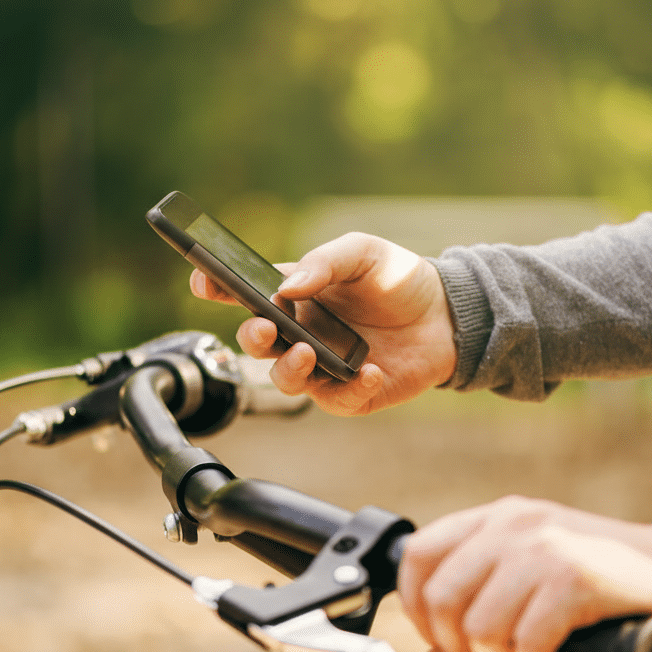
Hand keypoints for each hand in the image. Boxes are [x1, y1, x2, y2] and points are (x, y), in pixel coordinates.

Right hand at [190, 233, 455, 415]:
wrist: (448, 313)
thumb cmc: (397, 279)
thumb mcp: (363, 252)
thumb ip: (326, 261)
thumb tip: (289, 286)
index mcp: (293, 295)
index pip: (243, 294)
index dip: (215, 287)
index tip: (203, 281)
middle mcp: (299, 333)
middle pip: (256, 344)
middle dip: (252, 339)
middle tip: (267, 329)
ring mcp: (322, 366)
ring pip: (285, 379)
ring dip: (289, 369)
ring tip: (310, 352)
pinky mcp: (351, 393)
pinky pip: (337, 400)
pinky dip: (350, 388)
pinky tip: (368, 370)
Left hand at [397, 496, 651, 651]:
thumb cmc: (599, 584)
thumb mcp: (531, 581)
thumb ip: (479, 610)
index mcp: (496, 518)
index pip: (418, 554)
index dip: (415, 607)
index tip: (438, 638)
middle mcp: (513, 525)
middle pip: (441, 598)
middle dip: (457, 647)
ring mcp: (545, 548)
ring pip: (480, 627)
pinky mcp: (576, 578)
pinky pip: (527, 642)